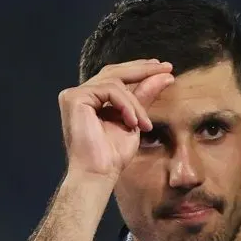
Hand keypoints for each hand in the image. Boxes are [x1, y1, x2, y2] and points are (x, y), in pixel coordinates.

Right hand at [57, 59, 173, 179]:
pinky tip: (133, 122)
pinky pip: (110, 90)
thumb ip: (144, 97)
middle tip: (166, 67)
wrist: (98, 173)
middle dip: (143, 69)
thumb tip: (165, 75)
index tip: (164, 68)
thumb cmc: (113, 155)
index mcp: (92, 99)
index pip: (116, 76)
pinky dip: (126, 105)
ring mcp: (74, 94)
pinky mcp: (74, 98)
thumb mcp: (135, 120)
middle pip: (114, 71)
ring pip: (116, 83)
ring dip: (136, 103)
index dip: (140, 70)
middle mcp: (80, 94)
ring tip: (144, 124)